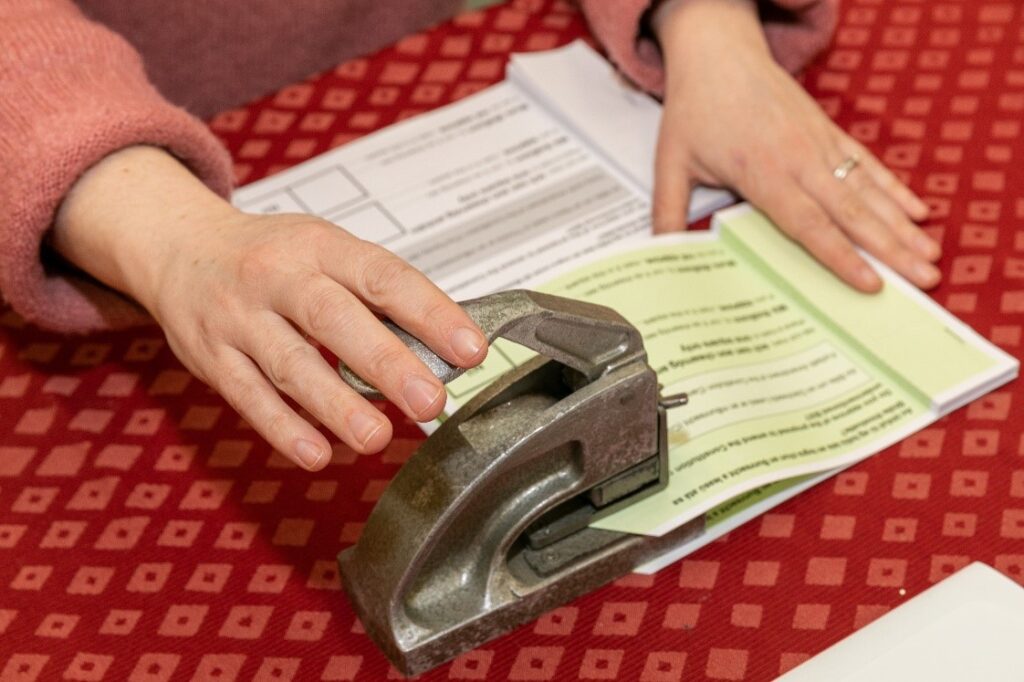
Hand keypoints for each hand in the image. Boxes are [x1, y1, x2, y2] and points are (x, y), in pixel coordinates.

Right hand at [54, 146, 487, 468]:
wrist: (180, 246)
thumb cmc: (272, 256)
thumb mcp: (325, 250)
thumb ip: (375, 295)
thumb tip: (443, 351)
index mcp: (320, 246)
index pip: (383, 276)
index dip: (429, 313)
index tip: (470, 350)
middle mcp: (277, 276)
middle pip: (334, 320)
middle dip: (386, 364)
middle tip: (431, 402)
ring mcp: (239, 317)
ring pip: (289, 364)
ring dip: (336, 405)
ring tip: (377, 438)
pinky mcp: (211, 356)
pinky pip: (248, 396)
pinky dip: (283, 427)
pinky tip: (318, 453)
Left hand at [651, 0, 939, 291]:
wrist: (717, 51)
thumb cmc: (695, 109)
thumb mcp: (671, 162)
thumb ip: (668, 211)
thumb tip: (659, 254)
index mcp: (762, 173)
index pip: (807, 224)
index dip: (840, 256)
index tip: (870, 283)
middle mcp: (799, 160)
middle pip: (851, 213)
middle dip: (890, 248)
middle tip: (925, 280)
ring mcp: (820, 144)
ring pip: (868, 191)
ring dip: (901, 225)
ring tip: (930, 255)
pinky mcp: (829, 132)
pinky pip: (868, 165)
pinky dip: (895, 189)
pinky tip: (919, 210)